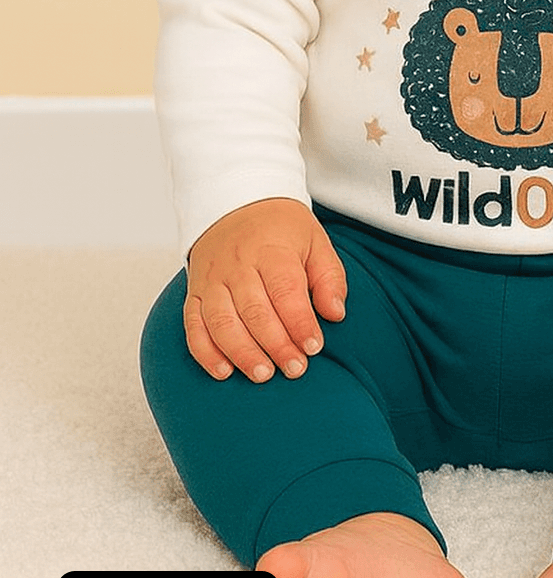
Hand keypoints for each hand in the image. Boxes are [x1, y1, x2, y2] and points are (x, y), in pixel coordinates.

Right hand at [184, 198, 347, 382]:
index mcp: (271, 249)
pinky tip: (223, 372)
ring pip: (221, 322)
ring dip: (242, 353)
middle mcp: (237, 265)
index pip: (286, 291)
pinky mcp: (195, 292)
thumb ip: (328, 277)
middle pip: (254, 311)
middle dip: (276, 345)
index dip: (300, 322)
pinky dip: (205, 352)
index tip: (313, 347)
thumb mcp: (315, 240)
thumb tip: (335, 314)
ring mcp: (212, 280)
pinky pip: (193, 326)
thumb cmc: (282, 229)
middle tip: (295, 369)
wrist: (236, 203)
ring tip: (263, 374)